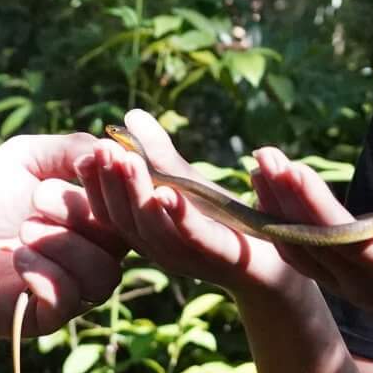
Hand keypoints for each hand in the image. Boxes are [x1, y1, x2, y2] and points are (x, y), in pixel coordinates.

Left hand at [0, 133, 126, 335]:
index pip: (132, 207)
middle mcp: (90, 255)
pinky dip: (49, 275)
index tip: (103, 160)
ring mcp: (69, 290)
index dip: (124, 184)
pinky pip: (70, 302)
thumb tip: (111, 149)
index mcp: (93, 219)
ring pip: (104, 276)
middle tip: (38, 196)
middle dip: (84, 213)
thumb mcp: (27, 157)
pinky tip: (17, 257)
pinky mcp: (42, 317)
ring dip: (66, 246)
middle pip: (124, 241)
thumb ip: (71, 148)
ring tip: (23, 230)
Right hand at [77, 110, 303, 300]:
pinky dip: (179, 215)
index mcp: (147, 231)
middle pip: (123, 219)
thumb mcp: (190, 183)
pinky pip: (194, 237)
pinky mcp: (222, 255)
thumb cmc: (229, 221)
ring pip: (152, 229)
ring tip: (128, 160)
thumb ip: (159, 155)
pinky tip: (168, 193)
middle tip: (102, 147)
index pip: (109, 209)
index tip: (89, 150)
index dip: (95, 182)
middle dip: (110, 182)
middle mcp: (161, 248)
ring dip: (137, 193)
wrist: (283, 257)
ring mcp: (189, 256)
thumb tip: (131, 114)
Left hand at [275, 126, 372, 339]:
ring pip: (296, 249)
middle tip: (263, 154)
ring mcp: (341, 287)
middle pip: (309, 237)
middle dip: (283, 194)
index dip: (313, 200)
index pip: (341, 231)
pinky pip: (298, 259)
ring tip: (258, 170)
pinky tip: (267, 200)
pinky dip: (279, 229)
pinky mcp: (334, 287)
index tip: (291, 166)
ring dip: (273, 210)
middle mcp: (358, 280)